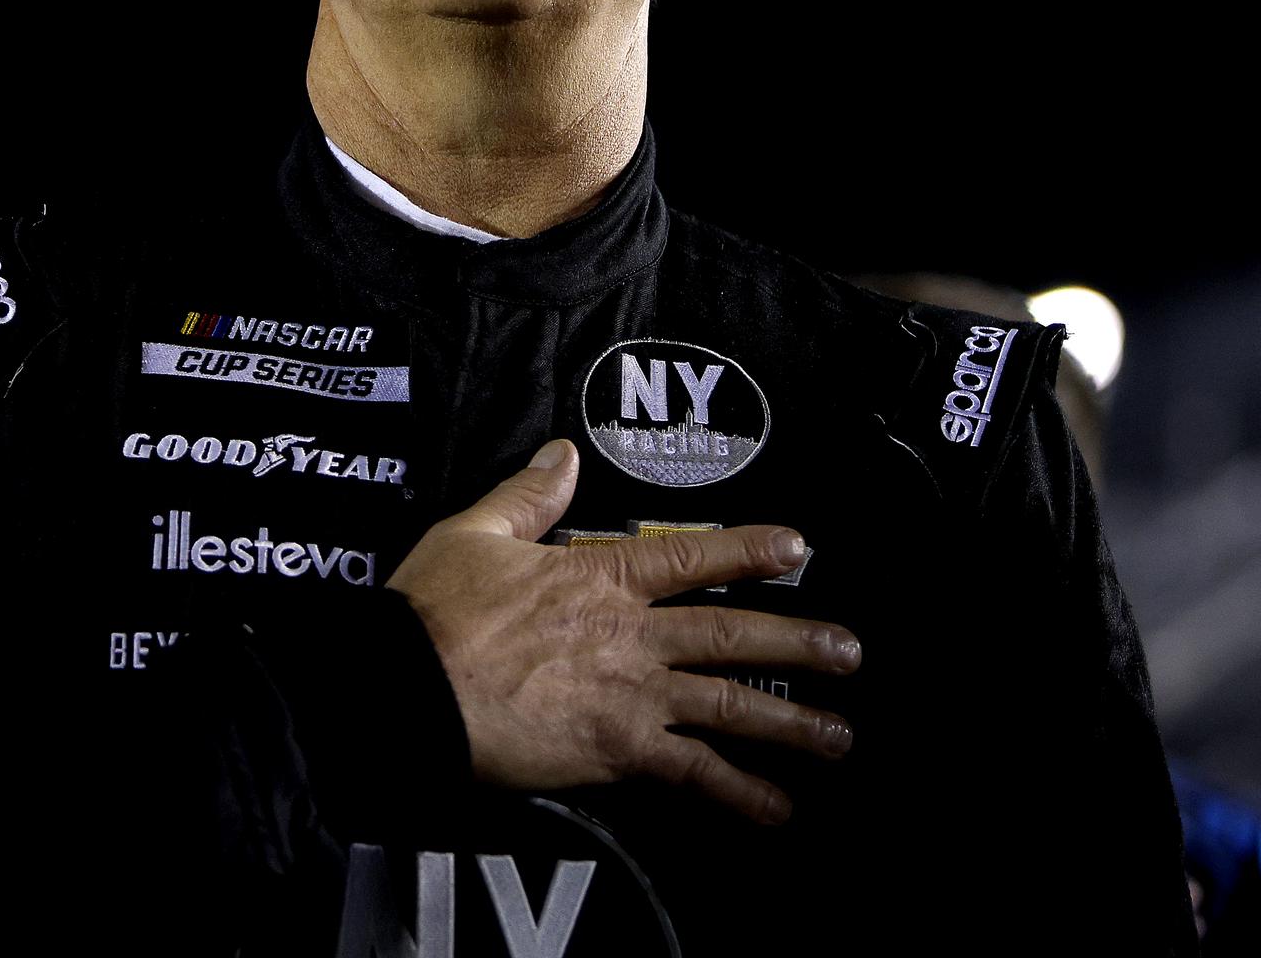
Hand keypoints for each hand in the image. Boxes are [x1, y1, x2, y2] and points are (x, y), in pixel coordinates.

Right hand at [387, 438, 860, 826]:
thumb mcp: (474, 533)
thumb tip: (561, 453)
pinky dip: (739, 793)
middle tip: (850, 652)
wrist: (410, 689)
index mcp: (600, 574)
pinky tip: (777, 808)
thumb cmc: (434, 613)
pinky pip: (693, 774)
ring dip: (792, 722)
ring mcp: (632, 696)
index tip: (797, 547)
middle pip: (733, 635)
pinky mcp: (618, 753)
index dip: (750, 549)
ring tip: (838, 736)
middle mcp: (632, 634)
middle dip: (800, 642)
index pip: (692, 555)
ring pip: (730, 706)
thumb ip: (527, 495)